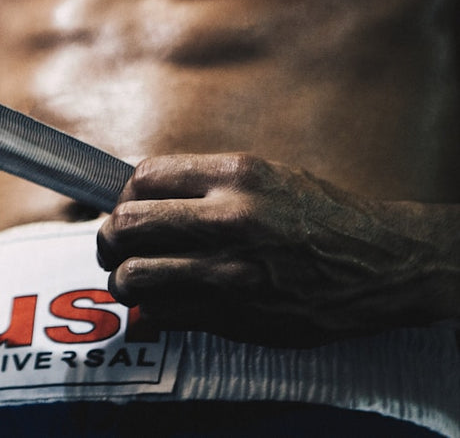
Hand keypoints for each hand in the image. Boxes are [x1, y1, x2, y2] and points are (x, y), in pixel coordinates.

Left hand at [97, 153, 441, 346]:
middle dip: (109, 240)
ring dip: (123, 281)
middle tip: (115, 249)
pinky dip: (152, 313)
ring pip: (133, 276)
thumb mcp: (265, 176)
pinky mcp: (234, 313)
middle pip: (125, 225)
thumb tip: (136, 195)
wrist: (380, 264)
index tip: (126, 209)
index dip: (122, 196)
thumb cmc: (319, 218)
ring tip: (135, 281)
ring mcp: (230, 269)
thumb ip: (203, 184)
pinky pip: (162, 314)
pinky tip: (165, 306)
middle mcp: (229, 218)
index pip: (141, 177)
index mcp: (236, 174)